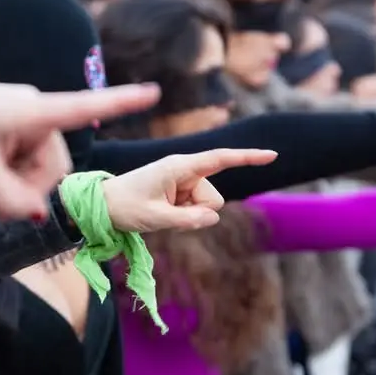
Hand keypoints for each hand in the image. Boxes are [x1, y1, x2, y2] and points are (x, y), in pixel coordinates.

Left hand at [0, 76, 161, 219]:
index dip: (122, 102)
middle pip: (53, 164)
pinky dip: (3, 182)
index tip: (154, 92)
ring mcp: (20, 122)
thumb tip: (40, 218)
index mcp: (33, 111)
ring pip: (33, 169)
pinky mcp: (6, 130)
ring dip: (12, 192)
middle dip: (30, 192)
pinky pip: (18, 163)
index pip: (85, 106)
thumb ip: (9, 197)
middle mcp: (34, 113)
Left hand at [97, 149, 276, 232]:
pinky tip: (162, 211)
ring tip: (160, 211)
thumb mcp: (154, 218)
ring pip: (206, 206)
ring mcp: (183, 180)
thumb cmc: (124, 207)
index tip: (272, 154)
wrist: (103, 205)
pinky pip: (195, 209)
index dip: (248, 157)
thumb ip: (186, 220)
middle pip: (213, 198)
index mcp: (179, 167)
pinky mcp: (180, 190)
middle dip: (198, 211)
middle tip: (165, 213)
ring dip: (188, 214)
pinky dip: (183, 215)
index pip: (220, 159)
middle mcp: (185, 169)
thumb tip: (213, 218)